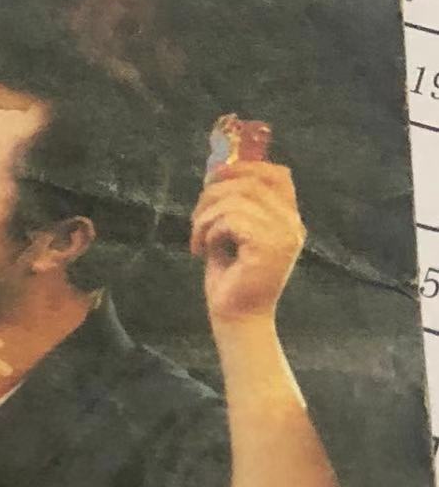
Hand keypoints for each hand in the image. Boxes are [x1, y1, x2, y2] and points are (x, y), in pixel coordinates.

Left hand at [190, 162, 305, 328]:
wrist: (237, 319)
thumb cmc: (231, 281)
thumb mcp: (231, 235)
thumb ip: (233, 207)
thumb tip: (216, 174)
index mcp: (287, 219)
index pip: (277, 174)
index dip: (245, 167)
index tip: (214, 177)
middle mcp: (291, 224)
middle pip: (251, 182)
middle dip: (213, 193)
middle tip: (195, 217)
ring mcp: (282, 234)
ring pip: (236, 200)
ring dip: (205, 217)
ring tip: (198, 240)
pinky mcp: (267, 246)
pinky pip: (230, 220)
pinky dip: (209, 232)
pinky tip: (204, 251)